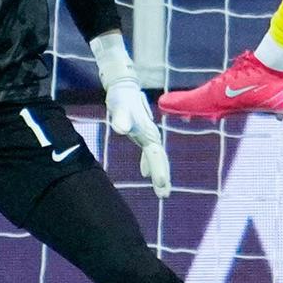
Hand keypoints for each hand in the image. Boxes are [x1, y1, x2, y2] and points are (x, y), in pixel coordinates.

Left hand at [105, 78, 170, 196]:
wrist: (124, 87)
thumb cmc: (121, 98)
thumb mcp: (119, 107)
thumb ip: (121, 118)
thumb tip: (121, 129)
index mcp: (149, 133)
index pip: (156, 155)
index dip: (159, 170)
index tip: (160, 185)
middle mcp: (152, 136)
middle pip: (160, 159)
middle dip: (163, 176)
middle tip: (164, 195)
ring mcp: (149, 136)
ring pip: (157, 158)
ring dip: (160, 173)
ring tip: (162, 191)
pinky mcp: (143, 135)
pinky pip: (150, 154)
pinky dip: (150, 165)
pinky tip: (145, 174)